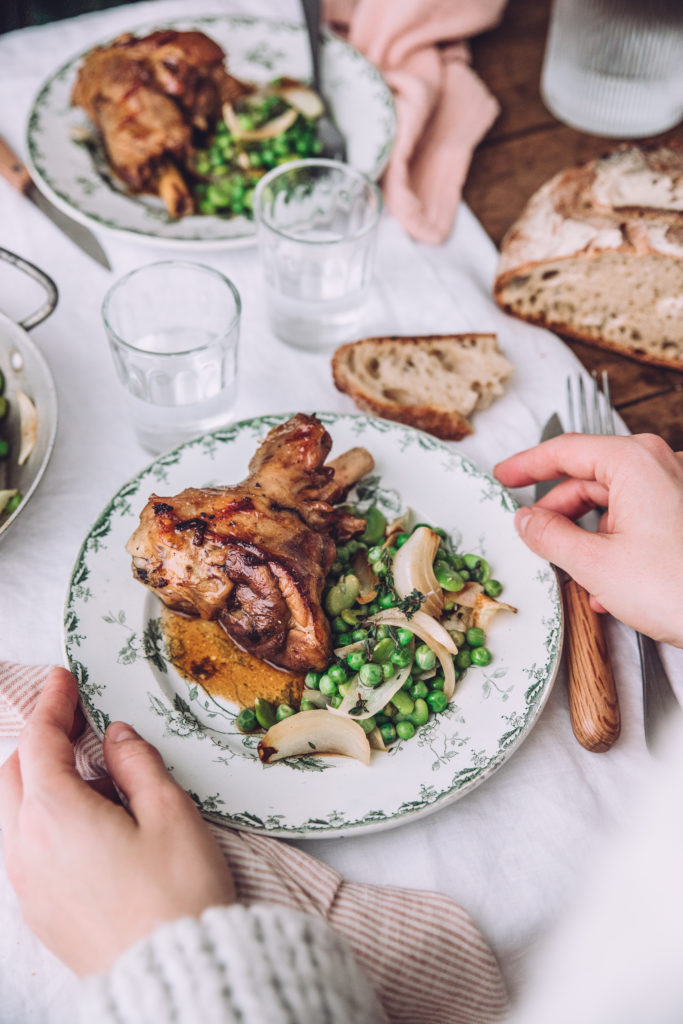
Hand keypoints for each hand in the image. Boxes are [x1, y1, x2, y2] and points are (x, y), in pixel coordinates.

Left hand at [0, 668, 234, 975]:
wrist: (174, 979)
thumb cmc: (177, 896)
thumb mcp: (170, 813)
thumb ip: (137, 764)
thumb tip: (116, 736)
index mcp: (55, 815)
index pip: (40, 742)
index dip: (52, 704)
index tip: (62, 679)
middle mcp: (26, 848)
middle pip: (14, 774)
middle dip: (40, 741)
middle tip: (78, 722)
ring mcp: (27, 884)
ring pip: (15, 812)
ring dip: (40, 781)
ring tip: (93, 777)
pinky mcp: (39, 911)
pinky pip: (25, 847)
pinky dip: (43, 819)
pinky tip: (88, 824)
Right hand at [494, 433, 682, 646]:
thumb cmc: (677, 588)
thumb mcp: (595, 564)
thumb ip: (549, 536)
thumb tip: (526, 520)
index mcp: (633, 461)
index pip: (565, 450)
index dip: (527, 465)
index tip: (502, 476)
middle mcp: (660, 465)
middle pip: (590, 476)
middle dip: (558, 510)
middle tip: (530, 534)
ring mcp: (678, 490)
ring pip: (614, 501)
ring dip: (587, 535)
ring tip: (571, 573)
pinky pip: (639, 519)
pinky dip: (615, 544)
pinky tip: (605, 585)